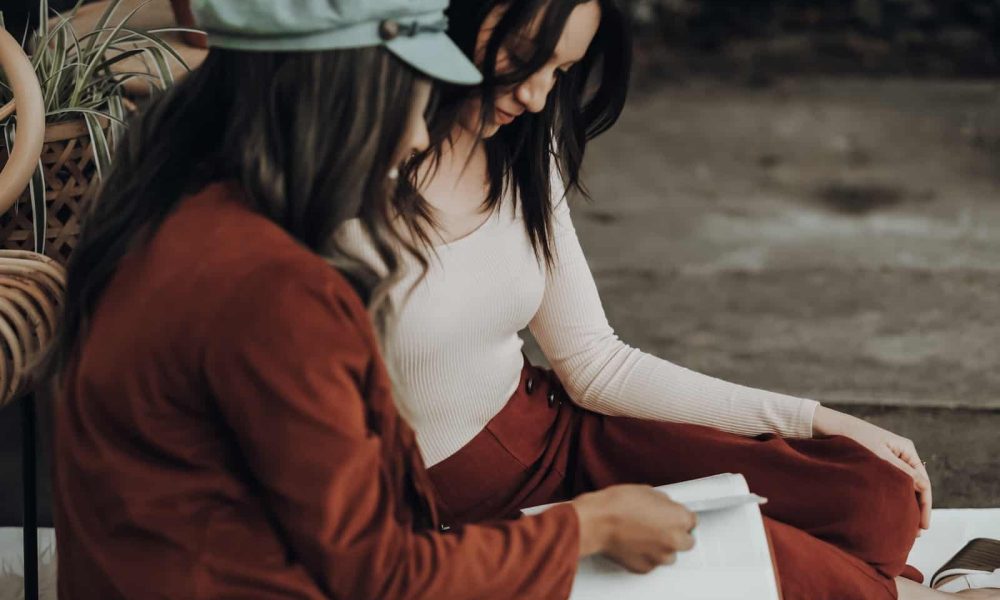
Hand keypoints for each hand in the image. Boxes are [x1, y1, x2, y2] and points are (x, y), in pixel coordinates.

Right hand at [571, 484, 696, 572]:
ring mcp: (660, 556)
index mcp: (679, 519)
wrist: (598, 521)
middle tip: (661, 527)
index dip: (680, 518)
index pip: (692, 521)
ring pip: (669, 555)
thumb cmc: (618, 504)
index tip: (673, 517)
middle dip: (676, 534)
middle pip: (687, 542)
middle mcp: (674, 540)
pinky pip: (652, 562)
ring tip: (644, 536)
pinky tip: (635, 543)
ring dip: (661, 547)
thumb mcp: (648, 492)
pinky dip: (646, 555)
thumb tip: (666, 508)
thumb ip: (664, 504)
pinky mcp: (646, 567)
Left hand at [813, 406, 931, 529]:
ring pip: (903, 486)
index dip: (925, 506)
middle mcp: (902, 454)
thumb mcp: (879, 457)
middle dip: (916, 509)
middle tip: (916, 532)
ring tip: (905, 526)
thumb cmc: (854, 438)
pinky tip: (891, 511)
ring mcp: (891, 459)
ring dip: (905, 504)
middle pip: (916, 486)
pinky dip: (894, 497)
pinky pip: (891, 483)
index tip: (923, 526)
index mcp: (907, 449)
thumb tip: (923, 487)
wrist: (831, 427)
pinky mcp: (878, 464)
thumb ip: (901, 472)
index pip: (923, 483)